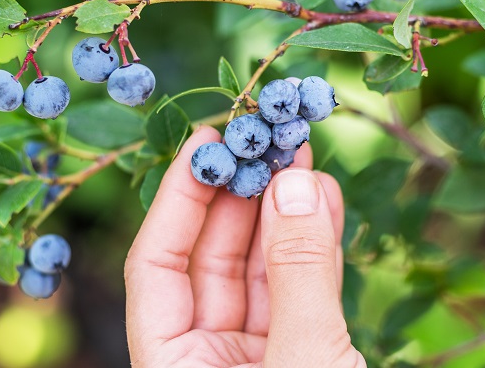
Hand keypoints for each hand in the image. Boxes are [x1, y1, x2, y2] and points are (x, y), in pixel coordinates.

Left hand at [124, 125, 363, 366]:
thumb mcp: (305, 358)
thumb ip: (298, 273)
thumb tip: (293, 185)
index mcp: (174, 366)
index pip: (156, 265)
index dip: (179, 197)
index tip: (207, 141)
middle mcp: (208, 358)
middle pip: (212, 259)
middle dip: (243, 195)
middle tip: (268, 141)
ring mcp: (257, 358)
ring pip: (262, 271)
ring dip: (287, 214)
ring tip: (304, 160)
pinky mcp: (302, 356)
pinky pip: (302, 290)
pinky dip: (317, 248)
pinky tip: (328, 201)